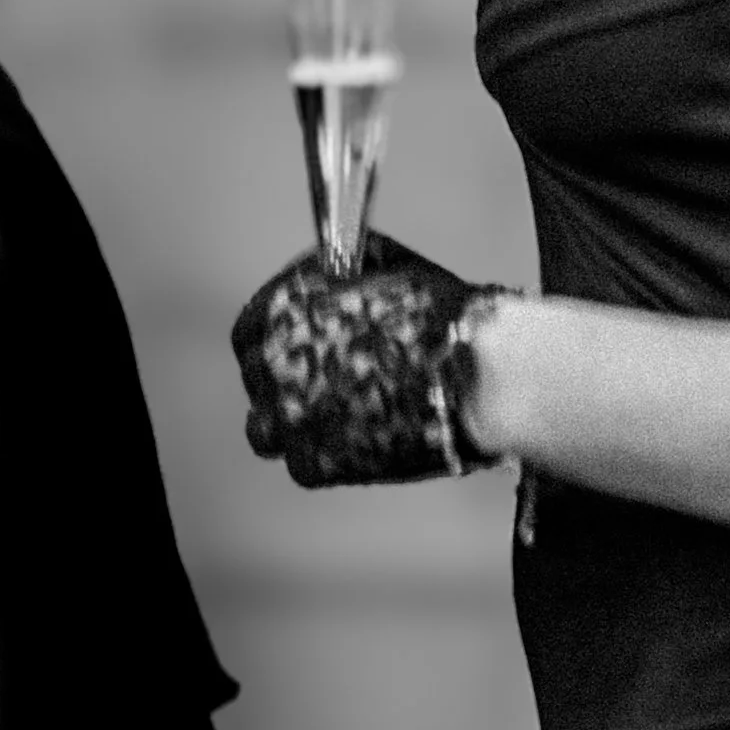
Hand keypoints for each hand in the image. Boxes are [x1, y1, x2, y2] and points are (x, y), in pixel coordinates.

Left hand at [232, 233, 503, 487]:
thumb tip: (338, 274)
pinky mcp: (316, 462)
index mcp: (283, 307)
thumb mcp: (388, 265)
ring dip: (290, 422)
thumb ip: (347, 274)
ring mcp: (290, 415)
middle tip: (322, 382)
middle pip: (258, 378)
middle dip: (286, 379)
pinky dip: (324, 456)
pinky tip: (354, 443)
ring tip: (328, 420)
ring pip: (264, 428)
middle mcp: (274, 361)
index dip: (273, 339)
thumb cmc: (443, 317)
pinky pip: (301, 463)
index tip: (293, 347)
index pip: (251, 329)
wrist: (477, 374)